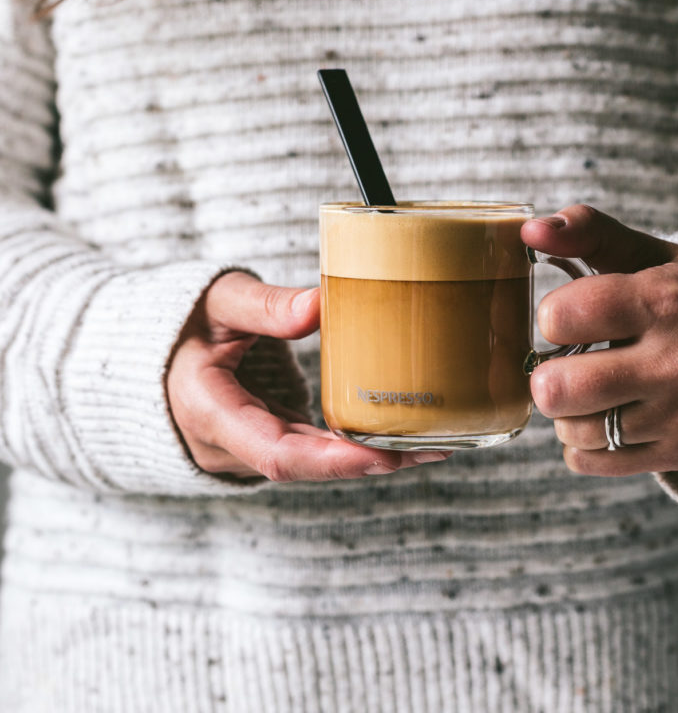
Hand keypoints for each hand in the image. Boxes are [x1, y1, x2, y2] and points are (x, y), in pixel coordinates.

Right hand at [167, 271, 448, 481]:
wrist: (151, 357)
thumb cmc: (183, 323)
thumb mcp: (218, 302)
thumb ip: (264, 306)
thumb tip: (322, 301)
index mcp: (209, 412)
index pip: (276, 454)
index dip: (333, 460)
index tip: (386, 455)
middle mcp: (227, 446)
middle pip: (305, 466)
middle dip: (369, 462)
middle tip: (434, 446)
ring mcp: (245, 451)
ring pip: (312, 464)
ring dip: (370, 458)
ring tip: (434, 440)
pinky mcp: (263, 442)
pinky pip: (309, 452)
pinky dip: (351, 446)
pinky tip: (398, 434)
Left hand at [521, 205, 677, 475]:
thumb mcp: (653, 256)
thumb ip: (590, 232)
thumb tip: (530, 229)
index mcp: (663, 303)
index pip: (564, 316)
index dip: (552, 315)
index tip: (569, 315)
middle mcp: (673, 363)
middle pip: (557, 389)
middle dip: (547, 373)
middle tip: (565, 360)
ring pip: (571, 430)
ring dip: (566, 410)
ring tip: (588, 386)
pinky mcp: (677, 454)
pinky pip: (591, 462)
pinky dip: (583, 443)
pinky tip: (604, 414)